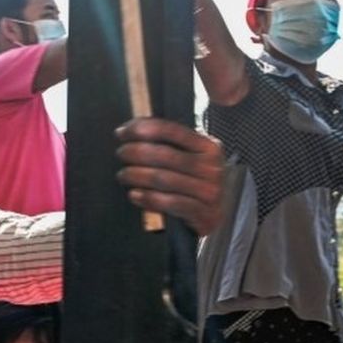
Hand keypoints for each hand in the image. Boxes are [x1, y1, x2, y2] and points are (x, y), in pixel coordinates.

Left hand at [115, 118, 224, 235]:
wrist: (221, 210)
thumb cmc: (197, 179)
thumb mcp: (193, 156)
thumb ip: (169, 143)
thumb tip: (130, 130)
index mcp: (208, 146)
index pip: (172, 130)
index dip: (142, 129)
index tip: (122, 132)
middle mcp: (211, 167)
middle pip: (164, 155)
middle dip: (135, 152)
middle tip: (121, 154)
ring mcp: (208, 191)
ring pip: (162, 179)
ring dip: (135, 175)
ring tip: (123, 175)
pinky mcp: (203, 213)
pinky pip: (168, 203)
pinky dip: (146, 198)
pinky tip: (134, 195)